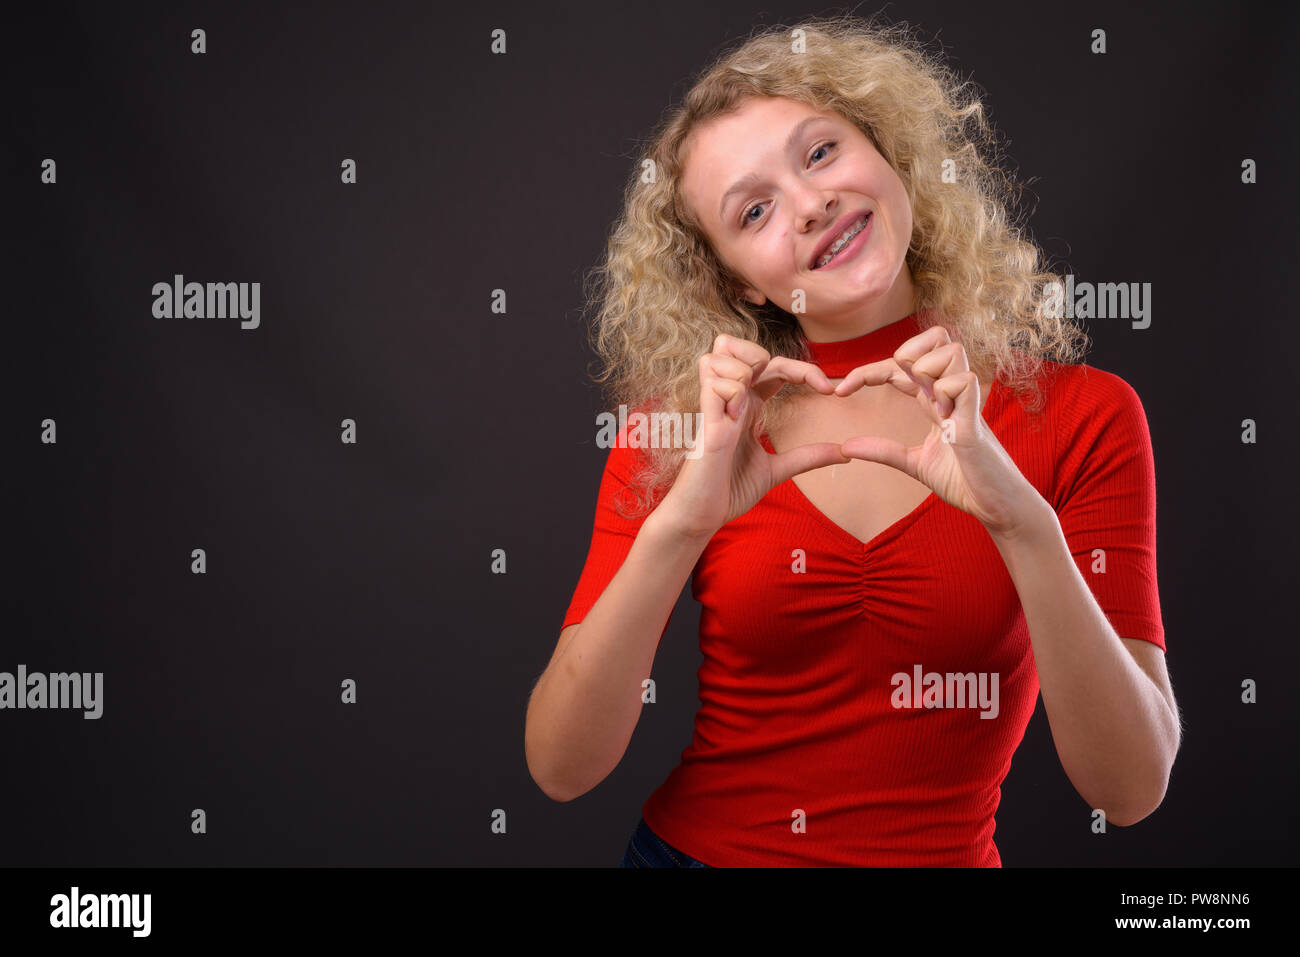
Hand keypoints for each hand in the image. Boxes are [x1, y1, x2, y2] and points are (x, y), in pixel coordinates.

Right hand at [656, 334, 850, 539]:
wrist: (702, 516)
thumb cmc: (729, 490)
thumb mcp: (776, 471)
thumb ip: (807, 457)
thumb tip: (845, 453)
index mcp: (748, 406)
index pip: (774, 367)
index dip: (804, 370)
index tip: (830, 391)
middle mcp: (731, 399)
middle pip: (740, 344)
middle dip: (770, 354)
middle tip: (790, 383)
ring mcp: (715, 406)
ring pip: (721, 351)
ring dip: (744, 367)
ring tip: (751, 400)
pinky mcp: (705, 421)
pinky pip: (716, 382)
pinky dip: (732, 390)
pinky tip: (735, 416)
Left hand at [832, 323, 1042, 536]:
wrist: (996, 507)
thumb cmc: (964, 481)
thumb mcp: (914, 464)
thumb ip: (884, 452)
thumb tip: (846, 446)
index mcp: (935, 401)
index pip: (900, 366)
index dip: (868, 372)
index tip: (839, 393)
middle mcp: (951, 394)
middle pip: (936, 337)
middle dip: (908, 351)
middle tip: (896, 384)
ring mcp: (967, 402)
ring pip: (952, 350)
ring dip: (929, 369)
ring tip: (928, 403)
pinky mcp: (976, 419)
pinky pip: (964, 381)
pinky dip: (947, 393)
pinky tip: (945, 418)